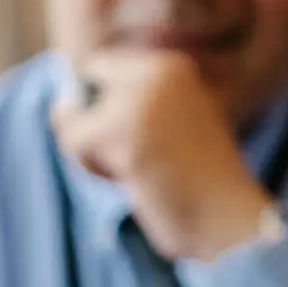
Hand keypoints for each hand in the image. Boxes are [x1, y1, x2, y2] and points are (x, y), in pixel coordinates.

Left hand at [51, 48, 273, 262]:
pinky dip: (92, 169)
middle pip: (81, 92)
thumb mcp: (161, 132)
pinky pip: (75, 144)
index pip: (100, 68)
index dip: (98, 107)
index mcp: (171, 68)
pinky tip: (130, 181)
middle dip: (90, 131)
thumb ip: (120, 111)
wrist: (229, 218)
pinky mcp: (124, 132)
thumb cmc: (196, 184)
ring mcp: (139, 100)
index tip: (128, 137)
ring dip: (91, 155)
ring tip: (136, 172)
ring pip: (73, 121)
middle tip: (134, 160)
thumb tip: (58, 109)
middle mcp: (156, 72)